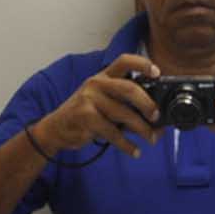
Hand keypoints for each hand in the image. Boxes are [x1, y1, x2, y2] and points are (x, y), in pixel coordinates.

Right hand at [43, 55, 161, 157]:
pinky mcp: (85, 117)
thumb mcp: (105, 106)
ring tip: (151, 139)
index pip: (123, 61)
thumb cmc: (86, 116)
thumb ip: (128, 108)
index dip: (141, 64)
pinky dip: (127, 144)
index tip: (157, 72)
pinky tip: (135, 151)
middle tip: (156, 116)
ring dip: (142, 129)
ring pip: (124, 114)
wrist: (57, 128)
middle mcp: (96, 84)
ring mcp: (90, 99)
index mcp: (104, 76)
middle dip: (147, 104)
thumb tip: (157, 123)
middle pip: (129, 88)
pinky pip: (113, 132)